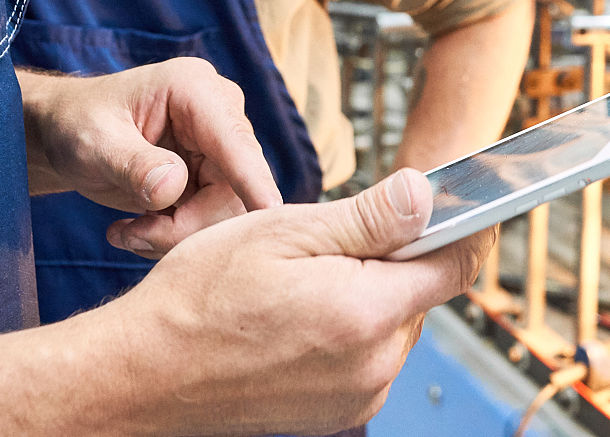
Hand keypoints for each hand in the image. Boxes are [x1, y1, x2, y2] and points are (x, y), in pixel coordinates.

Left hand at [19, 59, 280, 255]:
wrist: (66, 133)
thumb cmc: (78, 123)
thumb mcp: (95, 142)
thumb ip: (132, 163)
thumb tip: (173, 189)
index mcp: (195, 89)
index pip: (233, 140)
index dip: (252, 178)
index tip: (270, 212)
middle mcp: (218, 114)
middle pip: (233, 186)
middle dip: (186, 225)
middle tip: (134, 237)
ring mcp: (218, 147)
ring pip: (225, 211)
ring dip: (175, 235)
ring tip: (127, 234)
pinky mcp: (212, 176)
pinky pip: (210, 220)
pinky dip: (173, 236)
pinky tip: (137, 230)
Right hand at [96, 169, 491, 435]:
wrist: (146, 373)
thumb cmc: (202, 296)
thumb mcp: (284, 231)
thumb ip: (369, 218)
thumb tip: (426, 195)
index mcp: (366, 313)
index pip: (455, 265)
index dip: (463, 227)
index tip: (458, 203)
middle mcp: (373, 366)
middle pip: (421, 293)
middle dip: (395, 258)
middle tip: (335, 238)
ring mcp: (357, 398)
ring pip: (394, 325)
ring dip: (369, 294)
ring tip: (303, 280)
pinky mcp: (337, 414)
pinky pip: (367, 358)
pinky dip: (349, 329)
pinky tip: (298, 315)